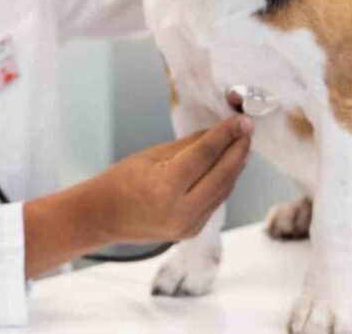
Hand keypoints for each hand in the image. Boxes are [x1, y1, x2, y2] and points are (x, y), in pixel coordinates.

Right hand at [84, 116, 252, 244]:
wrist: (103, 217)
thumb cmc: (121, 182)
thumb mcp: (152, 155)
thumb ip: (189, 145)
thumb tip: (218, 133)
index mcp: (166, 187)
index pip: (206, 155)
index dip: (226, 135)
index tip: (241, 121)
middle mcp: (181, 210)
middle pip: (222, 175)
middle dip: (238, 150)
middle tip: (247, 131)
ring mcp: (189, 225)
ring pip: (223, 190)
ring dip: (235, 167)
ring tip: (242, 145)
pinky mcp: (192, 231)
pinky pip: (215, 202)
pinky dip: (223, 183)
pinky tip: (228, 167)